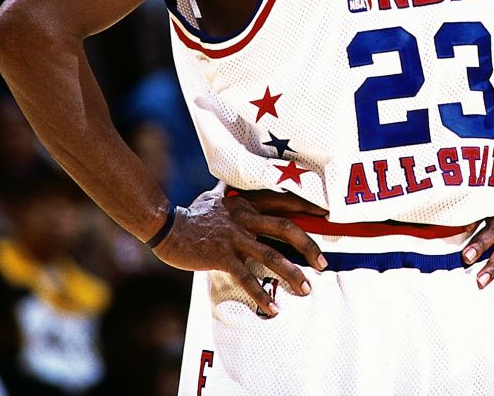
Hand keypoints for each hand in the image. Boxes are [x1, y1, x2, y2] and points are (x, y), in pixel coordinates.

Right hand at [151, 190, 327, 316]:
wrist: (165, 226)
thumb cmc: (193, 214)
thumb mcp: (218, 197)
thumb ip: (234, 193)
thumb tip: (239, 185)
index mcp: (247, 203)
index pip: (283, 201)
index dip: (306, 206)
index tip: (327, 213)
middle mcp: (245, 217)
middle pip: (285, 227)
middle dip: (308, 245)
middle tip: (323, 262)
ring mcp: (234, 237)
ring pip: (270, 254)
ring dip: (291, 273)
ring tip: (306, 289)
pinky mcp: (221, 256)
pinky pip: (246, 277)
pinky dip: (261, 293)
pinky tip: (272, 307)